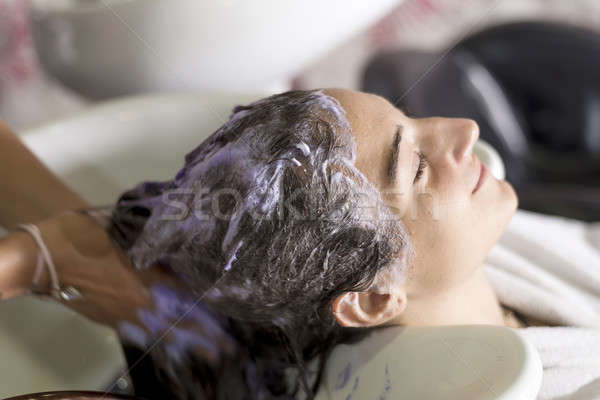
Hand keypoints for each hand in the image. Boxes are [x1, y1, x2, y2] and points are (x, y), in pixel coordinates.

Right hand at [1, 211, 233, 360]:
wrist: (43, 258)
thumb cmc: (82, 236)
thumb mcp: (123, 230)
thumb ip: (151, 241)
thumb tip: (174, 244)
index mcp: (146, 276)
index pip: (187, 293)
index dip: (209, 303)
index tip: (229, 312)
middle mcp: (139, 300)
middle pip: (180, 320)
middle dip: (206, 334)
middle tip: (228, 346)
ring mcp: (123, 314)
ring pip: (162, 332)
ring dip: (188, 343)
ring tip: (210, 354)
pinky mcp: (108, 320)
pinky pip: (139, 333)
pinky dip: (158, 340)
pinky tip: (170, 346)